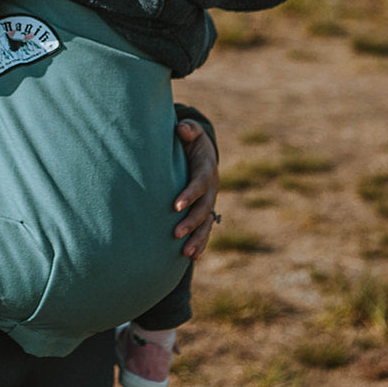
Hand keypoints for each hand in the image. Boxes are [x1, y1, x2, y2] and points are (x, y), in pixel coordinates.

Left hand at [173, 119, 219, 258]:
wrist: (201, 150)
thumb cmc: (189, 139)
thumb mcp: (190, 130)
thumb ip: (187, 130)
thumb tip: (182, 130)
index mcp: (207, 167)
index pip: (200, 183)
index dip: (190, 194)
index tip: (175, 206)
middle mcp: (212, 187)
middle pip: (204, 208)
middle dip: (191, 222)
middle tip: (175, 233)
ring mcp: (210, 201)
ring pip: (207, 223)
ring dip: (197, 238)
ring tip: (185, 252)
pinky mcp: (206, 210)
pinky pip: (206, 229)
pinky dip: (201, 243)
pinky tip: (192, 257)